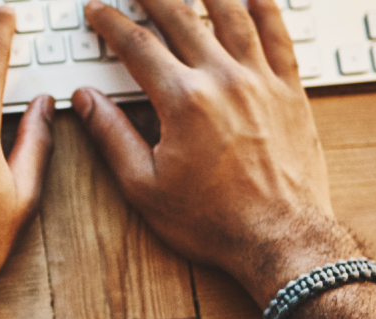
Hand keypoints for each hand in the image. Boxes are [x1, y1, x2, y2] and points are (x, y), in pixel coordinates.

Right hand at [75, 0, 360, 301]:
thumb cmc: (214, 221)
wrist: (280, 239)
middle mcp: (224, 81)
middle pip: (182, 18)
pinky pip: (279, 37)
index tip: (98, 11)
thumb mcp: (144, 186)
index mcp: (183, 101)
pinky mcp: (290, 93)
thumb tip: (85, 101)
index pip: (137, 45)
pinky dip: (265, 10)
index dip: (111, 23)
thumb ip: (112, 136)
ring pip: (232, 15)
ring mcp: (261, 82)